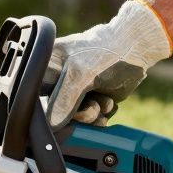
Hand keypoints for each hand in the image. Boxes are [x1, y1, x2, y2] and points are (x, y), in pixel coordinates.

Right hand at [44, 0, 172, 127]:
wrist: (135, 49)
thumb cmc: (106, 51)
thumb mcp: (80, 75)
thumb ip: (63, 99)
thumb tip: (51, 124)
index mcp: (47, 66)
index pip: (37, 94)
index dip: (48, 109)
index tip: (63, 116)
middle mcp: (59, 80)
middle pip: (56, 111)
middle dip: (75, 115)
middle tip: (90, 108)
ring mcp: (76, 91)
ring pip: (74, 118)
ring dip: (90, 116)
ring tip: (103, 103)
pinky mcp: (92, 99)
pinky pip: (90, 119)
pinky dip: (100, 116)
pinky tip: (108, 103)